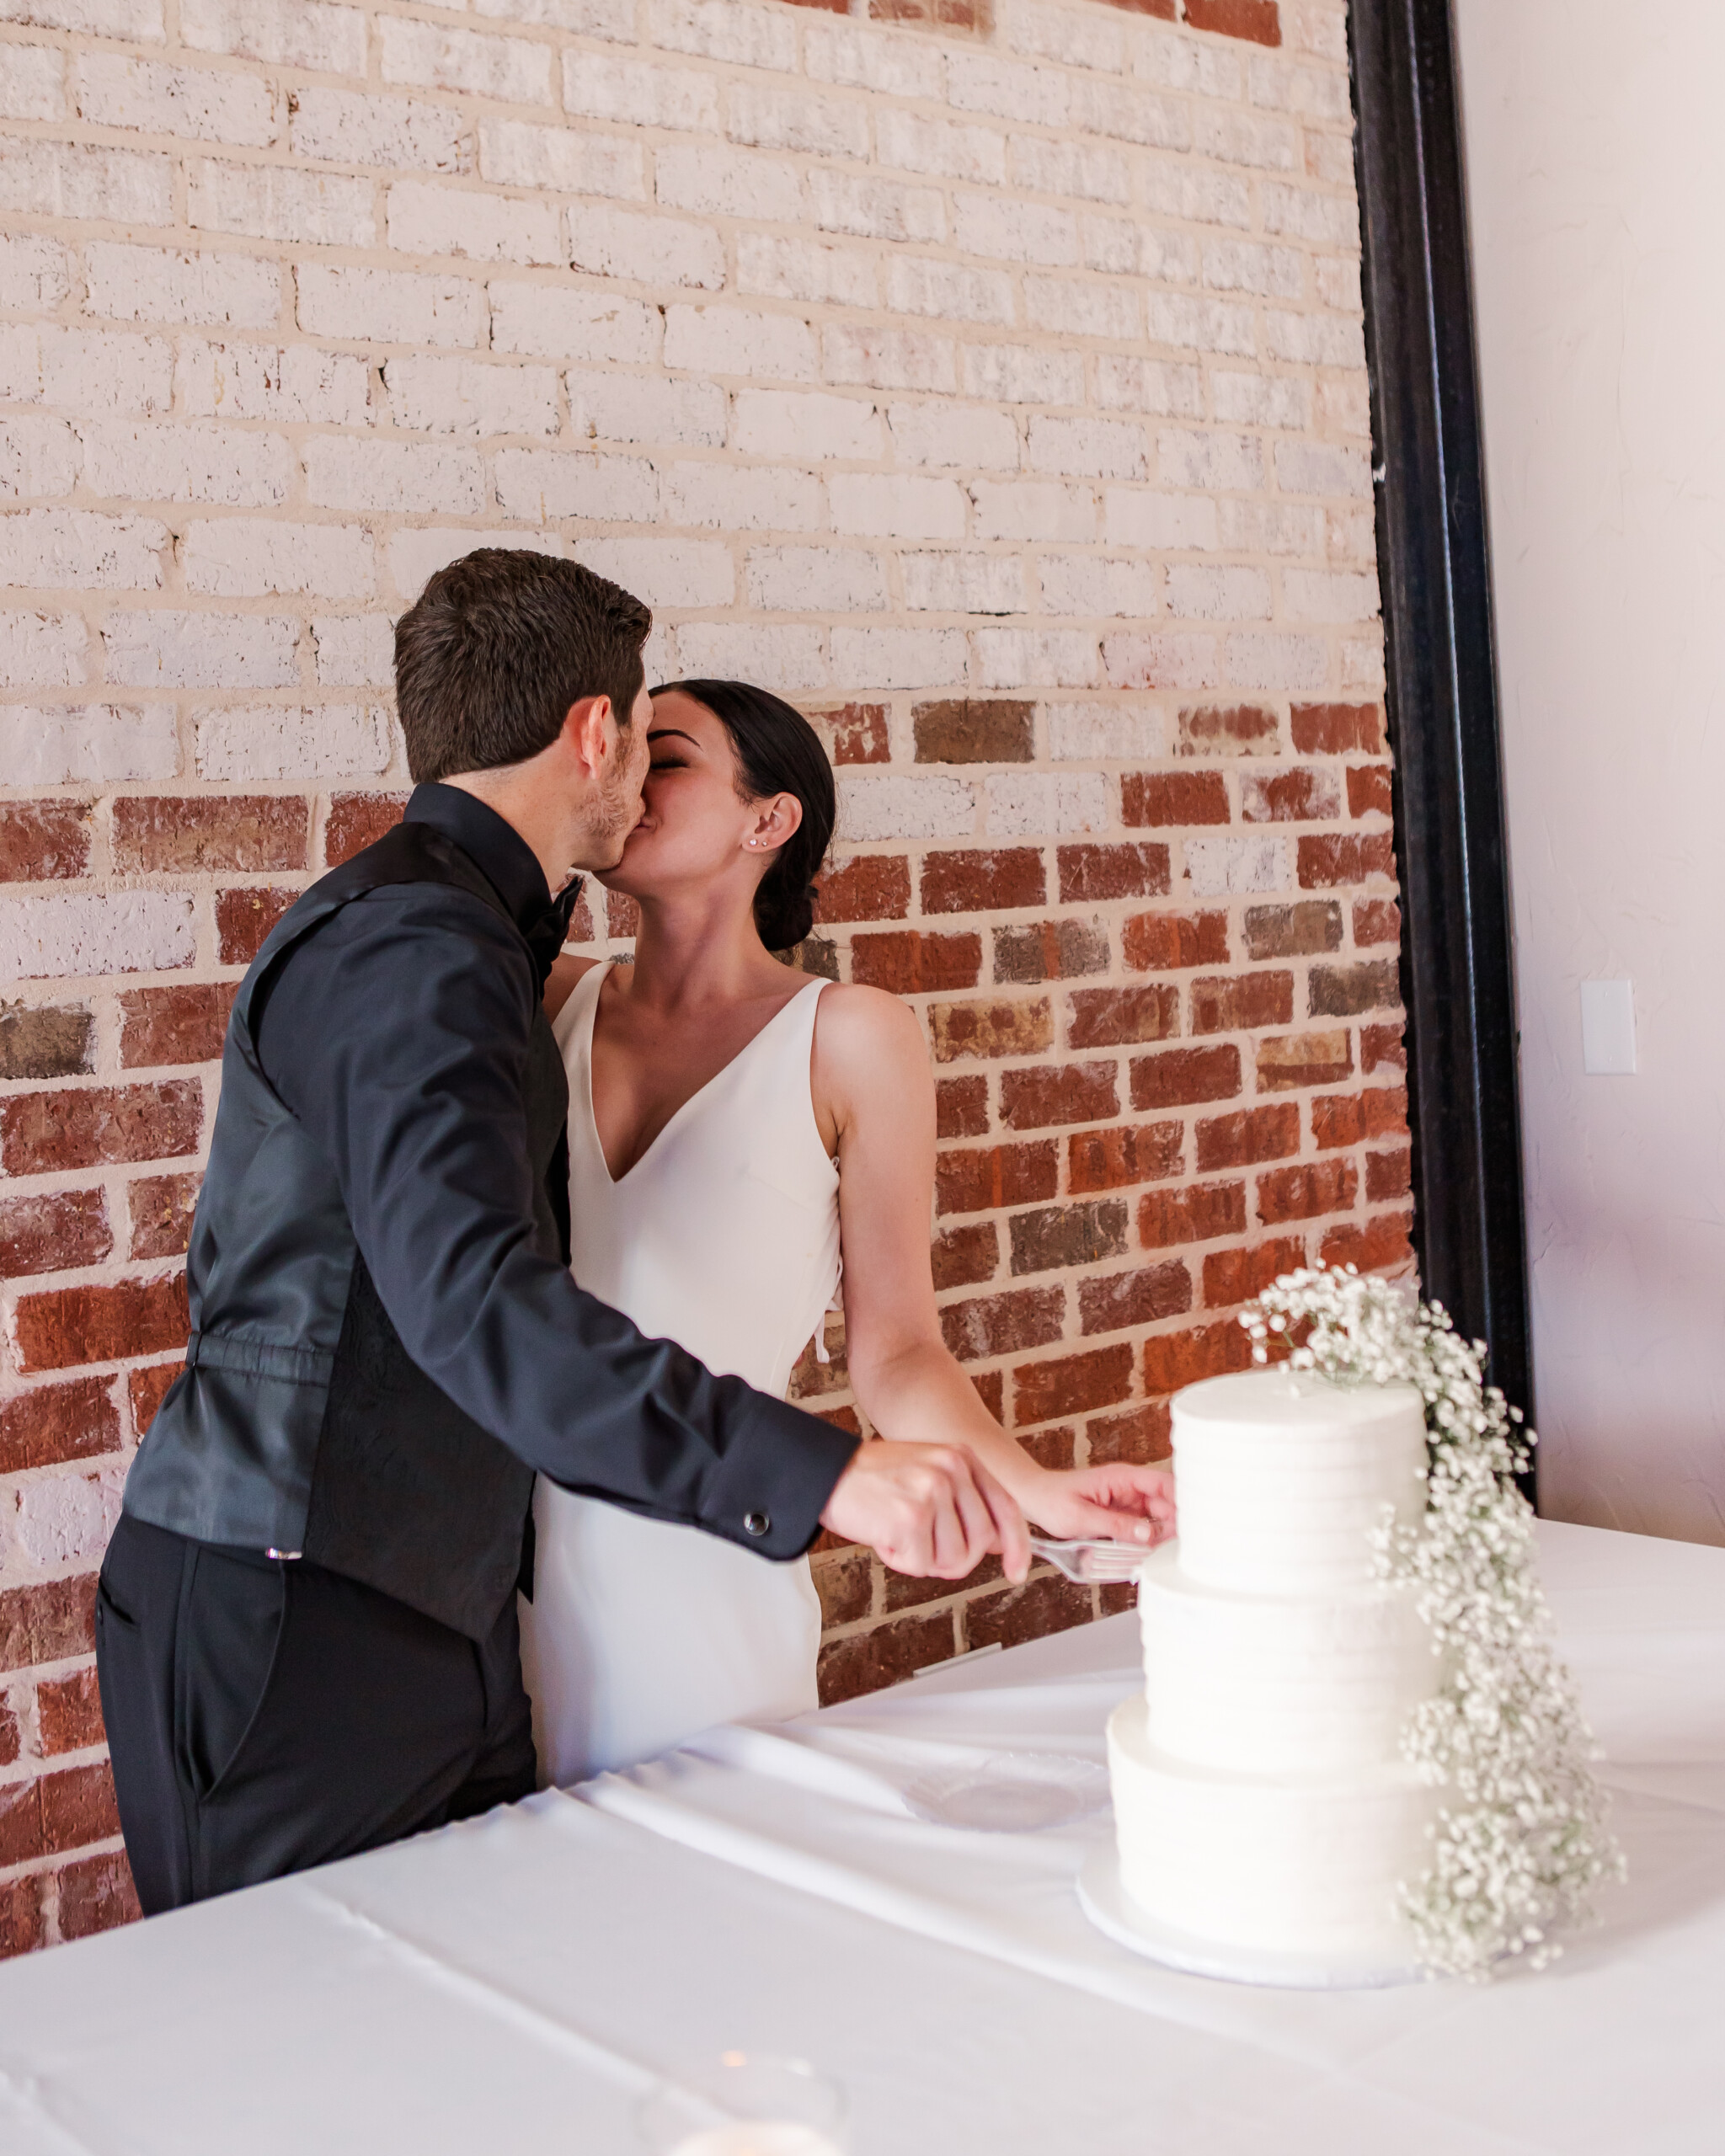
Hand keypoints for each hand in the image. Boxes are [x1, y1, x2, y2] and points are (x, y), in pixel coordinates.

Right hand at [821, 1440, 1031, 1584]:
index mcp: (961, 1457)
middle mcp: (952, 1470)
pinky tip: (883, 1536)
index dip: (1017, 1546)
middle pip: (981, 1543)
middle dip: (953, 1557)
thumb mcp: (927, 1472)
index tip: (1017, 1572)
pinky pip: (921, 1566)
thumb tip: (995, 1544)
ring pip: (953, 1559)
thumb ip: (962, 1499)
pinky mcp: (911, 1517)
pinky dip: (899, 1561)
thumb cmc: (872, 1479)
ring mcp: (933, 1491)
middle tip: (920, 1545)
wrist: (825, 1473)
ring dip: (922, 1558)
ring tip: (897, 1532)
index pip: (1005, 1507)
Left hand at [1022, 1462, 1176, 1547]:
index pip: (1165, 1485)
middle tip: (1181, 1552)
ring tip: (1166, 1558)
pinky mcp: (1122, 1518)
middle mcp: (1130, 1489)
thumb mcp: (1081, 1516)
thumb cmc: (1051, 1500)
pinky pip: (1143, 1531)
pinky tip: (1149, 1558)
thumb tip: (1148, 1536)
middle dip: (1177, 1527)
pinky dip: (1148, 1544)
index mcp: (1123, 1478)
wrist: (1031, 1498)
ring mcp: (1128, 1503)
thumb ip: (1116, 1525)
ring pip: (1159, 1521)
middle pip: (1168, 1506)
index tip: (1195, 1523)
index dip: (1184, 1502)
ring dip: (1164, 1539)